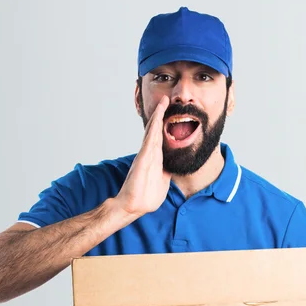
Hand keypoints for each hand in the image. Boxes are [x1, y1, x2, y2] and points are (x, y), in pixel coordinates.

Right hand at [115, 95, 170, 215]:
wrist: (133, 206)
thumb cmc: (146, 196)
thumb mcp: (162, 181)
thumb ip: (166, 172)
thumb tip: (172, 167)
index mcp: (154, 159)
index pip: (159, 138)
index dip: (163, 124)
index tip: (168, 112)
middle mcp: (149, 154)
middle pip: (154, 130)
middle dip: (159, 115)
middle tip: (164, 99)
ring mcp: (145, 156)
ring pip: (151, 133)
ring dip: (157, 118)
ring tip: (161, 104)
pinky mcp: (142, 160)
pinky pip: (149, 142)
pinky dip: (152, 130)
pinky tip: (156, 121)